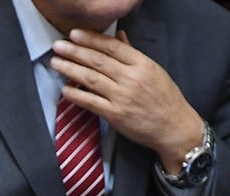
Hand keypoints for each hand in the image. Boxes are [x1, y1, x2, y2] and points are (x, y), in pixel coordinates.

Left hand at [51, 30, 205, 173]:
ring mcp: (123, 97)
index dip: (91, 39)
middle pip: (98, 61)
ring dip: (70, 69)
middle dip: (75, 51)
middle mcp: (132, 78)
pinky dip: (76, 95)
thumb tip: (119, 36)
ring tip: (56, 62)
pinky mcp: (116, 115)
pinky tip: (64, 89)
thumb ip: (132, 54)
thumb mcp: (153, 70)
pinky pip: (91, 102)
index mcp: (142, 64)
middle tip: (57, 46)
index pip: (112, 47)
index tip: (74, 34)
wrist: (174, 127)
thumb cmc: (164, 98)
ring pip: (91, 79)